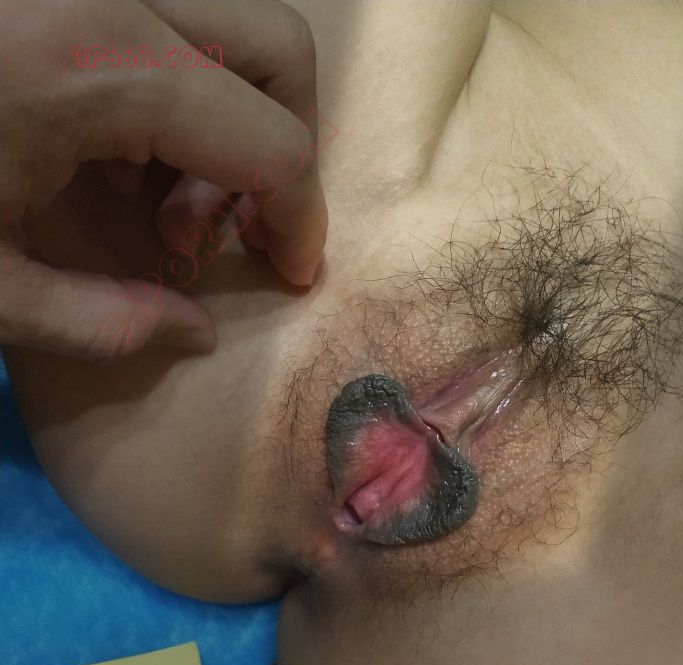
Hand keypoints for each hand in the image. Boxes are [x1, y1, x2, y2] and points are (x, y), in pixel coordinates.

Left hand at [0, 0, 327, 358]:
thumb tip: (192, 332)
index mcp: (100, 66)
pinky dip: (181, 88)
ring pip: (231, 22)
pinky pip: (170, 21)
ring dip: (233, 116)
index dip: (299, 221)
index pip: (271, 143)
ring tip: (164, 202)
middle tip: (239, 227)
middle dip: (286, 150)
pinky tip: (119, 156)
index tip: (293, 272)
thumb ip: (100, 321)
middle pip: (277, 50)